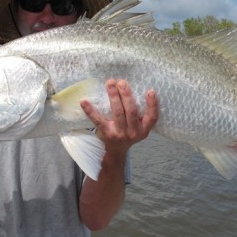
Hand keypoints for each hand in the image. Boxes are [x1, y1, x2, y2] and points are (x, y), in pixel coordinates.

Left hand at [78, 78, 158, 229]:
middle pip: (131, 111)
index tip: (150, 91)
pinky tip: (84, 101)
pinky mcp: (106, 134)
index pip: (152, 117)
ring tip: (110, 83)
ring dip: (113, 97)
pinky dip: (90, 110)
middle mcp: (133, 133)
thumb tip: (130, 88)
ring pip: (117, 113)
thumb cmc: (127, 134)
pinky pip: (98, 120)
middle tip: (122, 82)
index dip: (152, 104)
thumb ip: (139, 114)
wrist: (114, 154)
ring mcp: (119, 134)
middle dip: (126, 95)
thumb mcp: (138, 128)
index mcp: (144, 130)